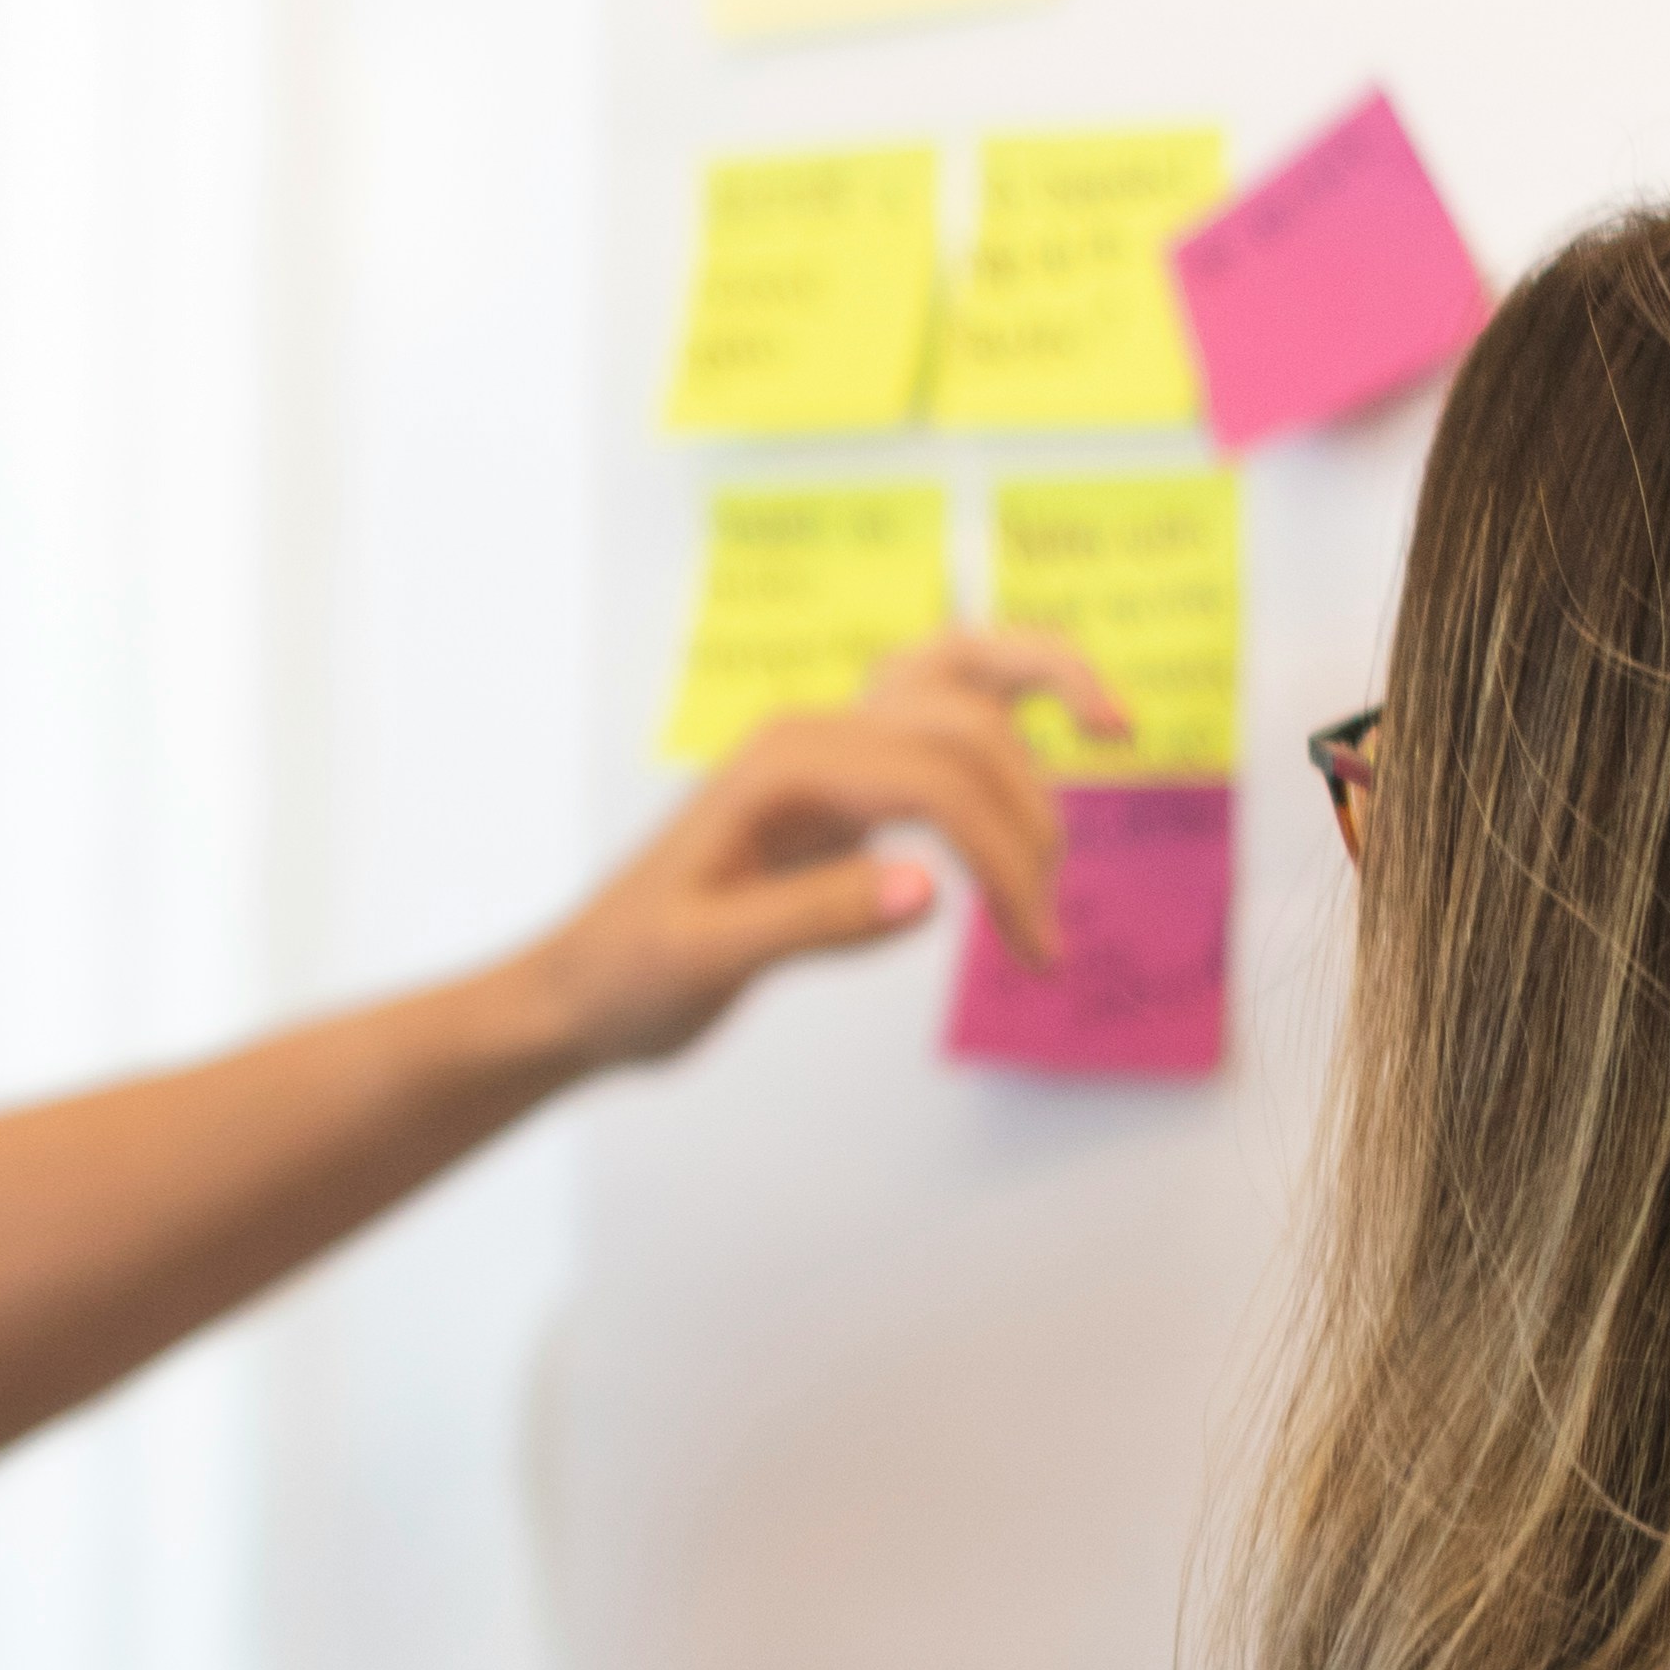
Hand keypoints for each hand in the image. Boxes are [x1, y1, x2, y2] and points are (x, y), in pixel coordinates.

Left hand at [512, 630, 1125, 1075]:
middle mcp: (812, 735)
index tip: (1034, 951)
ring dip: (1039, 731)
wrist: (579, 990)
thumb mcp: (706, 962)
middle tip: (1039, 940)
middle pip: (969, 729)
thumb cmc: (628, 976)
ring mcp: (832, 748)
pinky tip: (1085, 720)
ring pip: (967, 678)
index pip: (938, 783)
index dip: (1004, 860)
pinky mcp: (848, 781)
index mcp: (780, 766)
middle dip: (1029, 825)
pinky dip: (1021, 699)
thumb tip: (928, 889)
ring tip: (1090, 790)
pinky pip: (950, 706)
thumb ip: (813, 921)